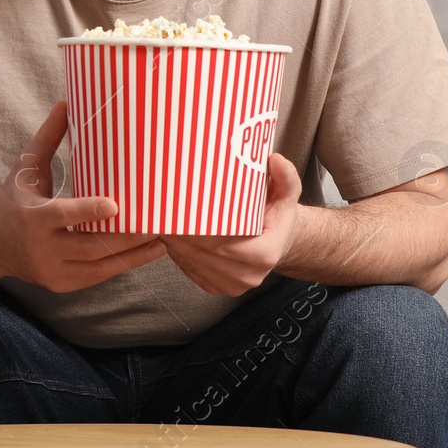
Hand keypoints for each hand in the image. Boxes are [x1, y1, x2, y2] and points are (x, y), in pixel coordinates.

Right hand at [0, 102, 165, 293]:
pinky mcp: (59, 285)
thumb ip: (49, 138)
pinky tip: (141, 254)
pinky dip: (119, 266)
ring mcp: (50, 271)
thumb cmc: (13, 198)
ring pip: (97, 268)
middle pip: (89, 247)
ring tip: (160, 244)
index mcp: (32, 217)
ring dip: (132, 257)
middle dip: (126, 238)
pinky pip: (95, 278)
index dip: (89, 212)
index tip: (116, 205)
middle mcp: (41, 248)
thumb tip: (66, 103)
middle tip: (156, 225)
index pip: (64, 215)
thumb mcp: (26, 168)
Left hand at [162, 151, 301, 295]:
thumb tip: (274, 159)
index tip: (177, 211)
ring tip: (161, 220)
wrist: (277, 240)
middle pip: (201, 254)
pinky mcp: (217, 288)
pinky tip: (170, 236)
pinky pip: (190, 270)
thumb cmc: (276, 214)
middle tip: (160, 211)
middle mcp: (248, 275)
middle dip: (179, 234)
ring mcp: (231, 285)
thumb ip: (285, 177)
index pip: (221, 243)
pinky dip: (177, 254)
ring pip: (191, 263)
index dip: (196, 229)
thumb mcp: (286, 193)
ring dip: (173, 244)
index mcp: (264, 254)